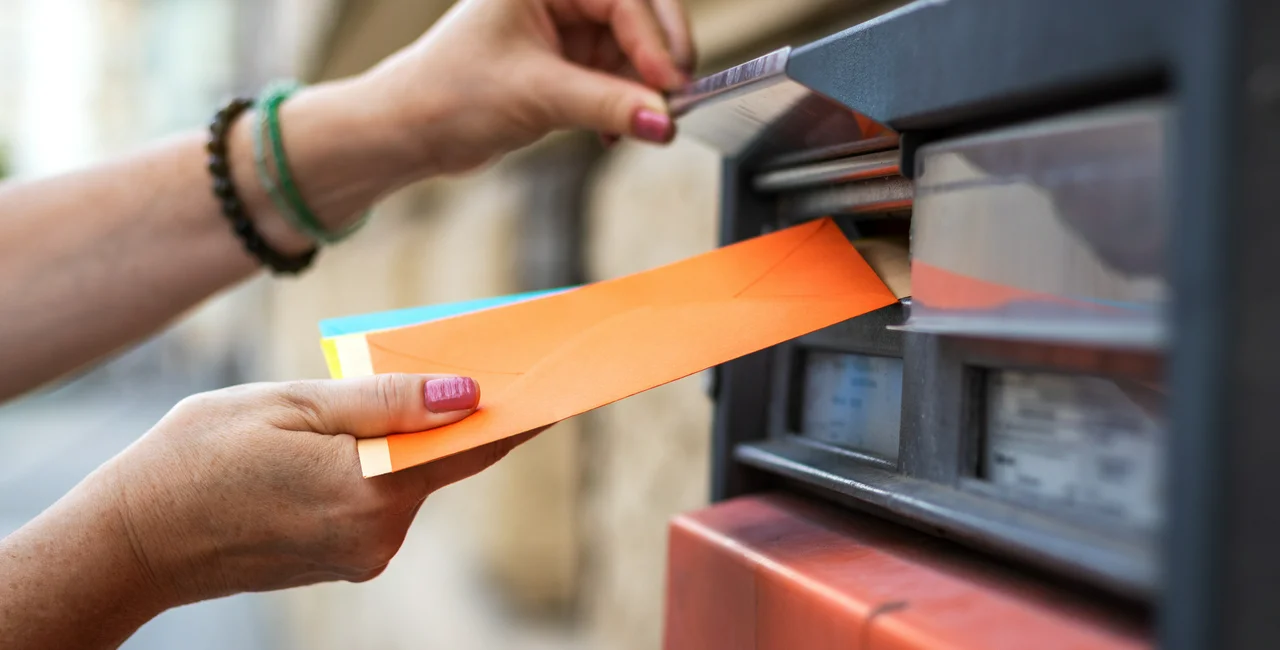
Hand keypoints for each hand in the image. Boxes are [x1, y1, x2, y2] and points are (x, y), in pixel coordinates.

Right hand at [101, 374, 535, 603]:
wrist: (127, 543)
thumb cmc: (194, 460)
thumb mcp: (289, 406)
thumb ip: (383, 402)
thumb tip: (468, 395)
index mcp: (368, 490)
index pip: (473, 443)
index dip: (524, 410)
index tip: (569, 382)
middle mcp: (377, 534)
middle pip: (444, 458)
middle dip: (463, 410)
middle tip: (492, 358)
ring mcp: (360, 553)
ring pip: (410, 477)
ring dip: (413, 436)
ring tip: (404, 384)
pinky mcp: (342, 559)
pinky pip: (381, 497)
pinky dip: (384, 463)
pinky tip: (360, 434)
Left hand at [361, 0, 695, 172]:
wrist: (411, 132)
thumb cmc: (448, 95)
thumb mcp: (538, 96)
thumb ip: (608, 106)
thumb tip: (664, 120)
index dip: (653, 41)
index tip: (670, 84)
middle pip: (636, 15)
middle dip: (656, 61)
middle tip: (674, 99)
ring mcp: (562, 27)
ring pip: (631, 51)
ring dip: (640, 90)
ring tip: (635, 125)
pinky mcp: (565, 62)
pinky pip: (615, 76)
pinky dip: (623, 104)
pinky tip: (614, 131)